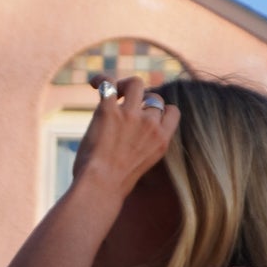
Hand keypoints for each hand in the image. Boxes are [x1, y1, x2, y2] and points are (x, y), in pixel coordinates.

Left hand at [70, 74, 180, 193]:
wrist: (101, 186)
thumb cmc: (115, 183)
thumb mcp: (142, 164)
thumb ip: (143, 145)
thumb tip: (130, 135)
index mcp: (162, 140)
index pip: (172, 111)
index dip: (159, 109)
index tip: (147, 115)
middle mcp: (150, 124)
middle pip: (153, 97)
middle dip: (141, 100)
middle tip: (125, 108)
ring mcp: (131, 115)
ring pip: (135, 84)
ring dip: (125, 85)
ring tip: (114, 93)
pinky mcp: (109, 111)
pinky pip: (108, 84)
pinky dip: (101, 79)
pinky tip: (94, 83)